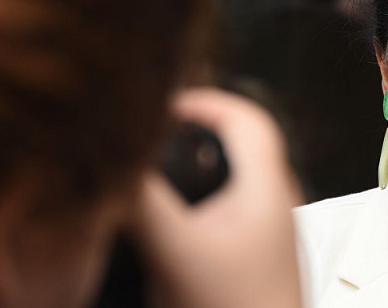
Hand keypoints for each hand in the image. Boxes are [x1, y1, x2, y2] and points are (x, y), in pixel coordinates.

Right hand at [132, 87, 302, 307]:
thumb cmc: (232, 307)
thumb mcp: (176, 249)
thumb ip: (142, 201)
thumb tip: (112, 161)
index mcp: (267, 187)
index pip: (247, 117)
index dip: (206, 101)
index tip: (163, 104)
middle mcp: (275, 201)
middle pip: (244, 141)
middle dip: (200, 127)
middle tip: (157, 130)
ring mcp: (270, 230)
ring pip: (239, 174)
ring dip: (204, 161)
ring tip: (160, 167)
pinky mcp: (259, 254)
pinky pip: (234, 204)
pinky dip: (206, 193)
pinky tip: (175, 215)